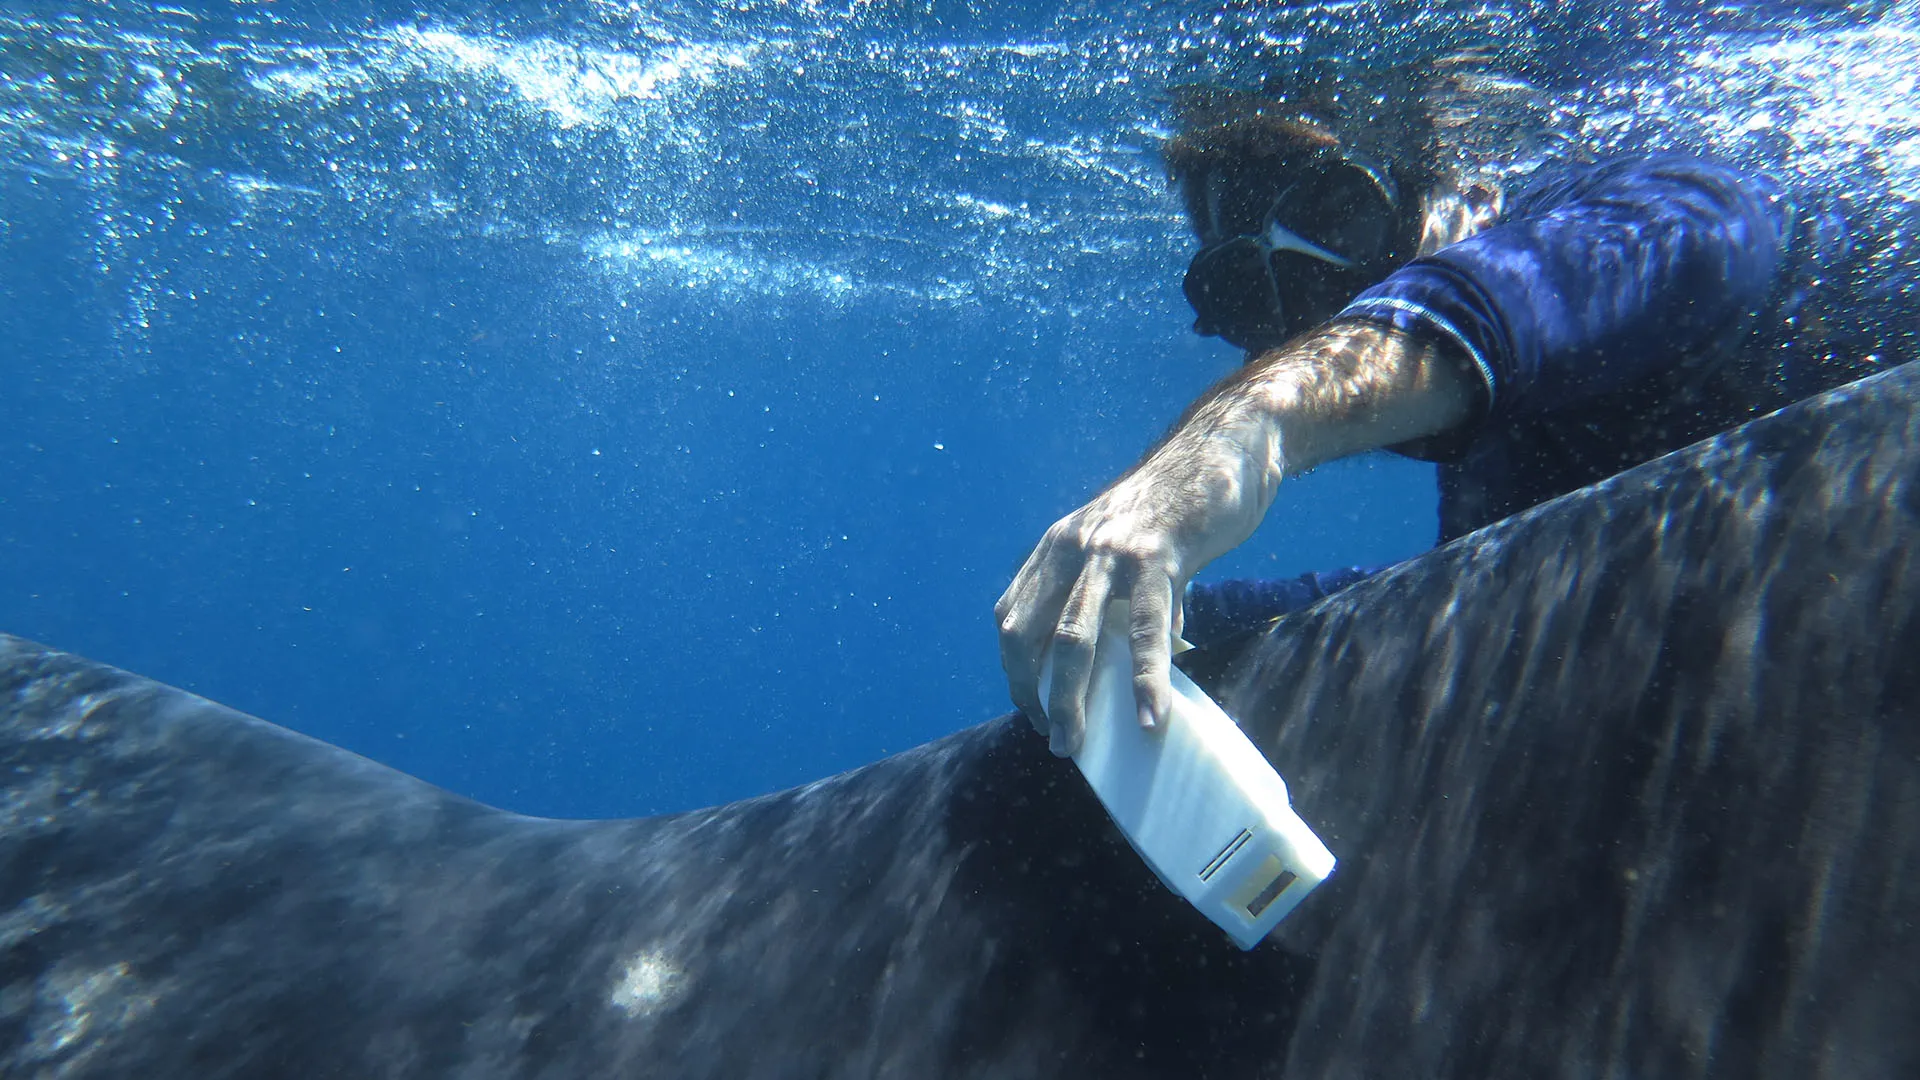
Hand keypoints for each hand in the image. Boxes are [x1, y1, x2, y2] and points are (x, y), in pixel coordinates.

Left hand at [995, 422, 1281, 756]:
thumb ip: (1123, 600)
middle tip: (1057, 741)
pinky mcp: (1157, 554)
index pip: (1013, 618)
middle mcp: (1071, 546)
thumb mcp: (1131, 550)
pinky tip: (1149, 717)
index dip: (1017, 672)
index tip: (1036, 711)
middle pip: (1029, 635)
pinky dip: (1144, 679)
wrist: (1226, 445)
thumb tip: (1140, 661)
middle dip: (1035, 696)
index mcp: (1057, 546)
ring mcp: (1111, 549)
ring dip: (1071, 700)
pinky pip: (1144, 626)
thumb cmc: (1182, 505)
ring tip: (1078, 745)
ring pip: (1075, 636)